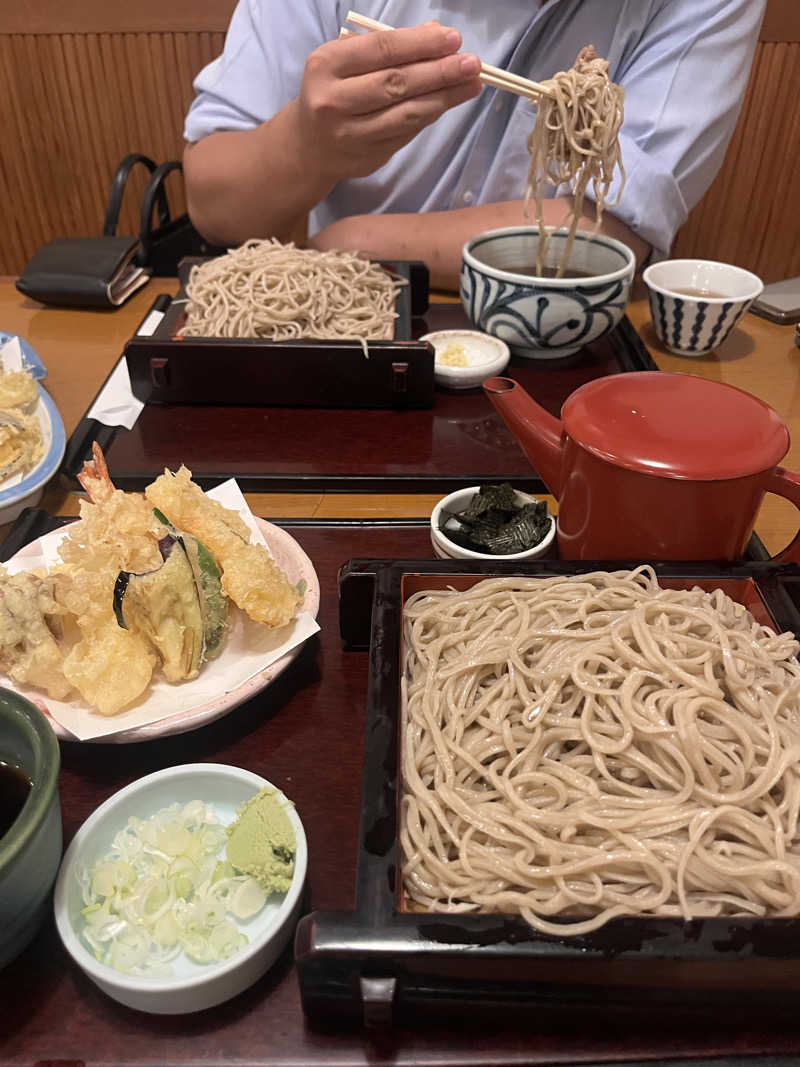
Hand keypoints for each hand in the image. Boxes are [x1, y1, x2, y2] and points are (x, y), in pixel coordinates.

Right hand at [292, 22, 481, 182]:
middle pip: (397, 83)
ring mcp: (351, 135)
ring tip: (471, 84)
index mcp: (326, 66)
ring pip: (406, 113)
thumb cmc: (332, 90)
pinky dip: (430, 115)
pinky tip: (447, 102)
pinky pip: (407, 133)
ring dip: (444, 98)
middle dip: (440, 72)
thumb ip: (386, 47)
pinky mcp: (368, 157)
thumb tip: (435, 33)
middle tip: (471, 63)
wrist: (308, 145)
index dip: (421, 44)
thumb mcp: (345, 59)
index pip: (381, 50)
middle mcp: (335, 102)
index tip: (452, 39)